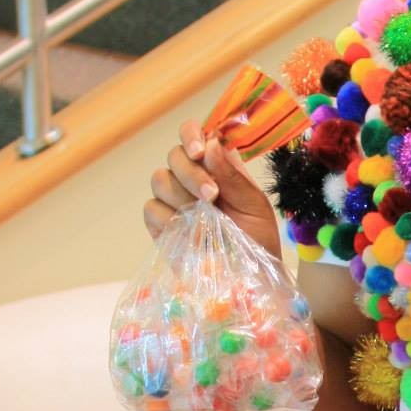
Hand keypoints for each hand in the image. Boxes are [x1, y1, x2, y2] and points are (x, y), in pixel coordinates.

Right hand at [144, 118, 282, 260]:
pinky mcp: (161, 224)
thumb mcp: (254, 205)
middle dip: (192, 174)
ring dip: (182, 196)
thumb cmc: (258, 238)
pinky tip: (191, 232)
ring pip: (159, 180)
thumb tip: (211, 144)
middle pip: (174, 156)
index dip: (191, 134)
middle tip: (212, 196)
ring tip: (205, 217)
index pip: (193, 133)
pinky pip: (152, 209)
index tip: (200, 150)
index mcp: (216, 165)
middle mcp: (191, 177)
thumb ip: (232, 177)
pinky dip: (170, 218)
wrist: (250, 277)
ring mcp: (173, 199)